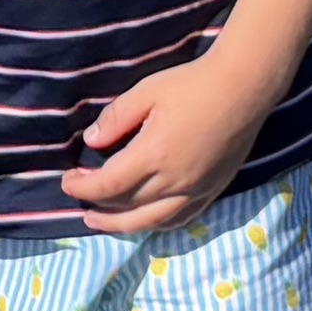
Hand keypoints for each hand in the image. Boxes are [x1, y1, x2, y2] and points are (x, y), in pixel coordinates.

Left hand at [64, 47, 272, 236]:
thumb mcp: (146, 92)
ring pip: (152, 221)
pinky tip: (145, 221)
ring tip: (101, 222)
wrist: (244, 88)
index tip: (68, 181)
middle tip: (78, 199)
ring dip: (122, 226)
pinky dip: (157, 225)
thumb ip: (116, 119)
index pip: (108, 185)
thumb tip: (91, 143)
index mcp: (154, 155)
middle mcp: (175, 181)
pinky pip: (180, 219)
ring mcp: (196, 190)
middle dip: (97, 205)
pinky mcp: (213, 190)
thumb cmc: (193, 84)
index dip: (83, 188)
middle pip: (126, 207)